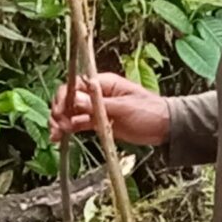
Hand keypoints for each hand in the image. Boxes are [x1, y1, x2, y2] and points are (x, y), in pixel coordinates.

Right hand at [51, 71, 170, 146]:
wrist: (164, 128)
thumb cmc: (150, 111)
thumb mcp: (124, 107)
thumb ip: (99, 105)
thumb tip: (75, 99)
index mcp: (103, 83)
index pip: (76, 85)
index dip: (64, 97)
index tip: (60, 111)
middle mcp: (96, 94)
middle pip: (69, 98)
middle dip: (59, 111)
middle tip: (57, 125)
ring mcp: (96, 109)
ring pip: (71, 112)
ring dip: (60, 122)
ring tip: (56, 135)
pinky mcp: (98, 122)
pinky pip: (78, 124)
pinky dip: (68, 129)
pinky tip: (60, 137)